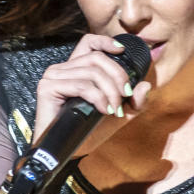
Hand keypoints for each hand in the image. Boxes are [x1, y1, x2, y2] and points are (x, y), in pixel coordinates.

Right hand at [33, 34, 151, 156]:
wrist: (68, 151)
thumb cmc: (87, 132)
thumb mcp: (118, 114)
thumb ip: (134, 102)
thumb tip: (146, 85)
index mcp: (76, 69)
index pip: (88, 43)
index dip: (105, 41)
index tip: (122, 51)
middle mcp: (62, 69)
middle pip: (97, 58)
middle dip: (117, 77)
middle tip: (125, 97)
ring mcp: (53, 76)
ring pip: (91, 72)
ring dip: (109, 91)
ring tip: (113, 109)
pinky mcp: (48, 87)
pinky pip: (81, 85)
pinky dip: (97, 97)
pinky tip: (102, 110)